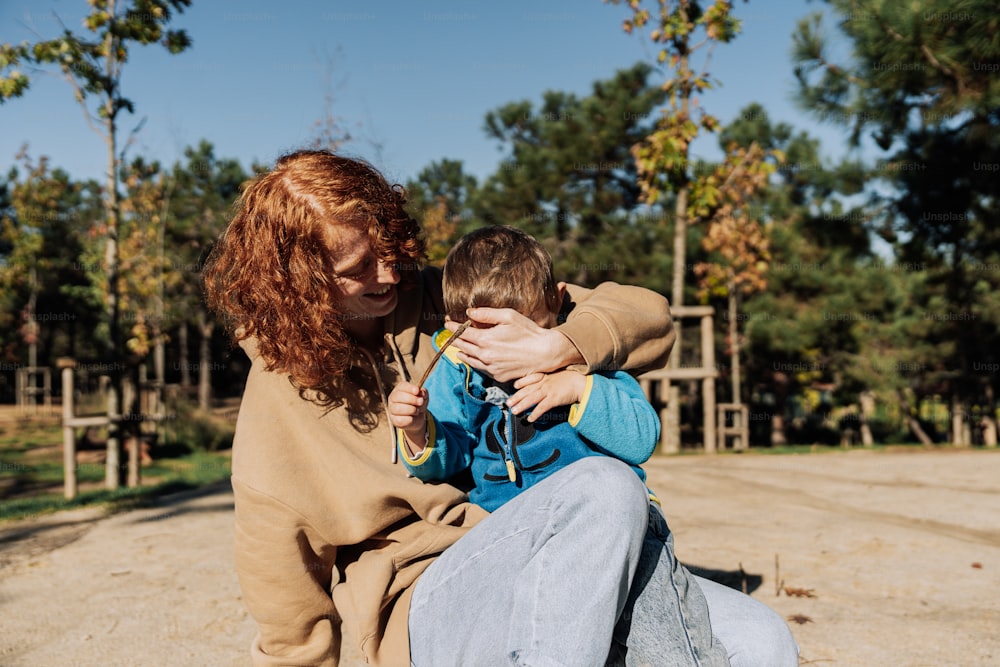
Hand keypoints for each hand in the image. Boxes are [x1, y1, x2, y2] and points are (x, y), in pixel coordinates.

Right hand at [388, 381, 427, 446]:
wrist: (417, 418)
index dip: (410, 388)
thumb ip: (423, 393)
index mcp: (399, 389)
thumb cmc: (418, 404)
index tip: (417, 391)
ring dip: (411, 410)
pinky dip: (410, 419)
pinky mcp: (394, 420)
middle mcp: (393, 398)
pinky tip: (413, 417)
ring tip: (417, 411)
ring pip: (398, 408)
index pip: (402, 386)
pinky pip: (400, 419)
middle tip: (421, 402)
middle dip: (412, 399)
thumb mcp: (423, 397)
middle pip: (398, 396)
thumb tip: (421, 392)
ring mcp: (392, 409)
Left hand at [447, 308, 582, 382]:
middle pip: (463, 347)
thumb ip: (486, 314)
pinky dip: (475, 363)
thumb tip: (469, 312)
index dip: (453, 327)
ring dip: (462, 353)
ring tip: (457, 349)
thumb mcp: (508, 316)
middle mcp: (485, 356)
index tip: (447, 323)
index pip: (462, 333)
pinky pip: (482, 369)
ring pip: (470, 360)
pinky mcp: (498, 376)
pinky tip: (474, 359)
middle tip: (449, 336)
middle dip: (454, 340)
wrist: (544, 353)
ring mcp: (491, 368)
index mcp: (485, 340)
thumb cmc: (528, 332)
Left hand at [507, 370, 586, 421]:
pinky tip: (530, 419)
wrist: (581, 383)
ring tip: (514, 411)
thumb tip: (541, 386)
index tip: (514, 387)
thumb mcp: (557, 376)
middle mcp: (544, 383)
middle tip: (508, 403)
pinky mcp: (554, 399)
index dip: (520, 384)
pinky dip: (535, 413)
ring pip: (531, 398)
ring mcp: (548, 391)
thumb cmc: (571, 379)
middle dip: (516, 397)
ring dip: (522, 405)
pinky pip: (542, 407)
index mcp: (544, 376)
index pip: (529, 379)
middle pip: (527, 390)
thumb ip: (548, 379)